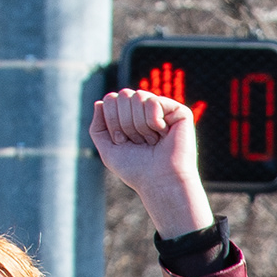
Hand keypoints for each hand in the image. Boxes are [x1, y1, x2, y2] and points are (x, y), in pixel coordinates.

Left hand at [90, 87, 217, 237]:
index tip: (123, 141)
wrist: (159, 182)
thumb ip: (97, 127)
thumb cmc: (136, 169)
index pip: (110, 99)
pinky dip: (154, 122)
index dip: (112, 121)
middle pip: (123, 95)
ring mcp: (164, 110)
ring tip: (152, 141)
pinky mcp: (180, 112)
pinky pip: (155, 101)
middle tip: (138, 142)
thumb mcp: (107, 150)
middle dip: (125, 122)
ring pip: (139, 96)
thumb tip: (100, 102)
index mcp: (130, 115)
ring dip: (140, 125)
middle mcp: (146, 110)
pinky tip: (163, 135)